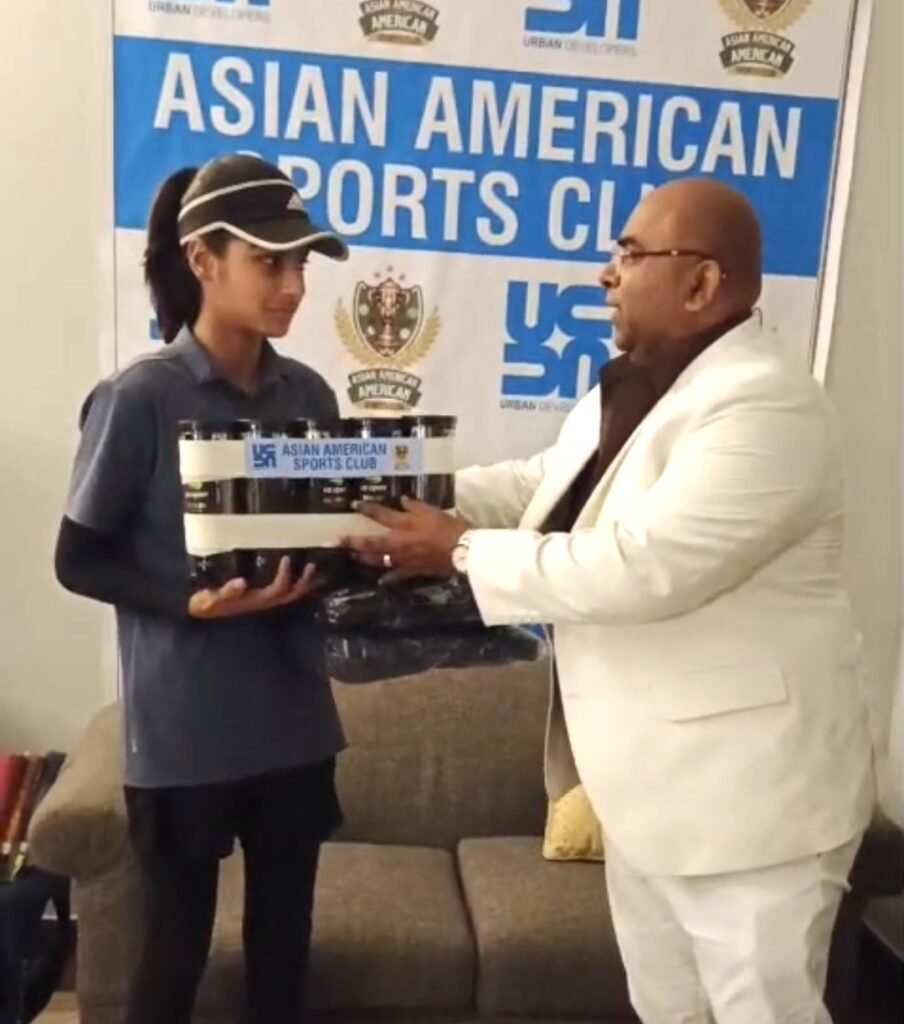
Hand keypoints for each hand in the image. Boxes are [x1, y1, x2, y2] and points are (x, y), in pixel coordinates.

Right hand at [189, 557, 321, 618]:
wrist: (199, 612)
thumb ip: (225, 592)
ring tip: (311, 566)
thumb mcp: (210, 598)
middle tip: (312, 564)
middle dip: (304, 582)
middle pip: (291, 595)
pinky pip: (284, 591)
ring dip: (303, 583)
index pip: (277, 590)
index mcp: (255, 601)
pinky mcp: (262, 597)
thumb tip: (241, 582)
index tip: (286, 558)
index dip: (285, 576)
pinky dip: (295, 582)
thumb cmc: (204, 603)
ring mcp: (264, 601)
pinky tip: (298, 570)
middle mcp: (264, 602)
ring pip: (290, 595)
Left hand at [344, 497, 471, 581]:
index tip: (353, 504)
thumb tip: (402, 500)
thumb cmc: (450, 527)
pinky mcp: (413, 571)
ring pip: (378, 559)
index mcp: (404, 524)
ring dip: (364, 558)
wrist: (464, 551)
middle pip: (371, 542)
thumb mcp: (433, 511)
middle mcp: (399, 542)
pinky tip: (380, 580)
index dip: (367, 509)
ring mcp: (403, 559)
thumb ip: (416, 506)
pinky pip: (396, 575)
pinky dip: (388, 578)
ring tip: (353, 556)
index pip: (380, 514)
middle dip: (352, 542)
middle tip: (335, 542)